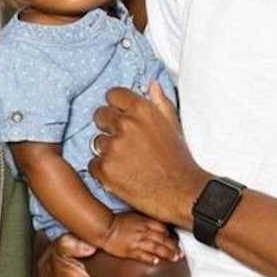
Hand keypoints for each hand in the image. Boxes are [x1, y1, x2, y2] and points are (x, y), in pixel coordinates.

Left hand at [90, 81, 208, 226]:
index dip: (116, 106)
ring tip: (126, 161)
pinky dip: (104, 170)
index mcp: (141, 110)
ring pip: (97, 142)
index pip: (113, 95)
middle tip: (123, 141)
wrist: (182, 193)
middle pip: (100, 115)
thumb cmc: (179, 159)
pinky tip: (121, 175)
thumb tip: (151, 84)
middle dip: (108, 126)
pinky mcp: (105, 170)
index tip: (120, 115)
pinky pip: (93, 164)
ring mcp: (113, 147)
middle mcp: (125, 125)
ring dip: (107, 150)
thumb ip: (159, 102)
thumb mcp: (173, 125)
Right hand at [101, 211, 181, 263]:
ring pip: (156, 248)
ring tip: (175, 258)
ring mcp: (137, 241)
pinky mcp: (130, 250)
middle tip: (181, 253)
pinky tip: (157, 262)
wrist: (104, 227)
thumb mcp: (135, 216)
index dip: (171, 236)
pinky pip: (142, 255)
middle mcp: (143, 231)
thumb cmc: (118, 221)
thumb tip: (158, 227)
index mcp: (144, 222)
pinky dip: (150, 258)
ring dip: (167, 253)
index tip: (176, 241)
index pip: (163, 229)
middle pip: (163, 239)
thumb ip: (146, 221)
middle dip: (173, 247)